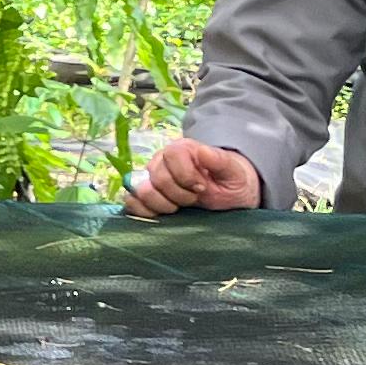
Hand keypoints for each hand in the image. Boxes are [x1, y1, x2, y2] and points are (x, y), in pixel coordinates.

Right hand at [125, 137, 262, 217]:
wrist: (229, 196)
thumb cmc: (232, 182)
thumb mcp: (234, 172)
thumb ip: (220, 161)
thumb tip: (203, 151)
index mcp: (183, 150)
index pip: (171, 155)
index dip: (185, 175)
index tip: (201, 188)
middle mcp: (162, 161)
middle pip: (157, 177)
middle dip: (178, 195)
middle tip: (194, 200)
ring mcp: (151, 179)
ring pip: (140, 190)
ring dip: (161, 204)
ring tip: (178, 208)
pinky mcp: (145, 196)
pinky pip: (131, 202)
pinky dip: (143, 211)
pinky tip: (162, 214)